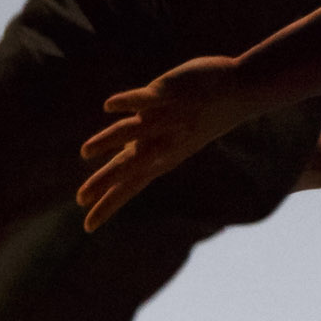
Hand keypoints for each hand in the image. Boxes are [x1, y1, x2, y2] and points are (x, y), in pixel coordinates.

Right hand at [76, 58, 252, 230]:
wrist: (240, 94)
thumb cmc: (203, 116)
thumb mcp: (175, 139)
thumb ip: (149, 146)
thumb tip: (129, 154)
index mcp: (160, 158)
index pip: (129, 188)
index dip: (108, 206)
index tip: (88, 227)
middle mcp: (160, 143)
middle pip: (127, 168)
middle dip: (104, 183)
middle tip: (81, 199)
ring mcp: (164, 119)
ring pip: (132, 133)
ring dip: (108, 142)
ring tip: (85, 152)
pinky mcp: (168, 93)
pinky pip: (145, 99)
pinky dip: (127, 102)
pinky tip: (108, 107)